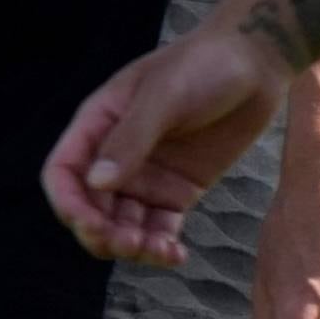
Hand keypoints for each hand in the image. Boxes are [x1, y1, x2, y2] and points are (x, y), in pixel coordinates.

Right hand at [44, 18, 294, 268]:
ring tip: (159, 251)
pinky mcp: (178, 191)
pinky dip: (161, 248)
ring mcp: (146, 176)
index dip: (68, 203)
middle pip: (89, 208)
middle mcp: (115, 155)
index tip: (91, 225)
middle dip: (101, 233)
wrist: (256, 63)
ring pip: (122, 226)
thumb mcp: (164, 95)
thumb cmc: (204, 65)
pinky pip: (159, 229)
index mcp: (98, 125)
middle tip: (129, 244)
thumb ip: (131, 139)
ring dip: (131, 246)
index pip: (64, 173)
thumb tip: (96, 183)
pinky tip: (176, 255)